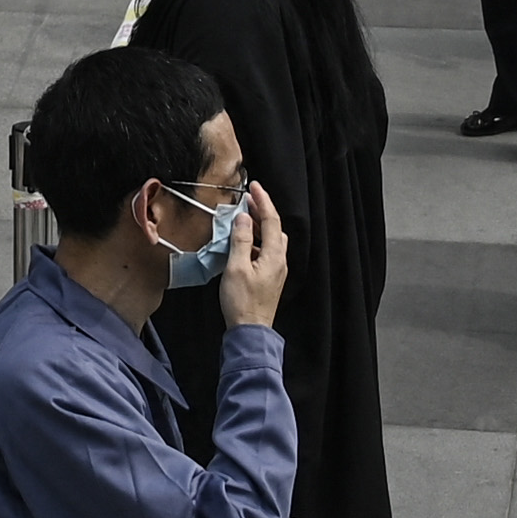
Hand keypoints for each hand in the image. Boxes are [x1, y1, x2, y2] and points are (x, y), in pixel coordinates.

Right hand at [219, 174, 290, 327]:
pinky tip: (243, 243)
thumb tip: (242, 218)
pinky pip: (266, 251)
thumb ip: (241, 241)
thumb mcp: (237, 267)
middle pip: (274, 228)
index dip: (263, 201)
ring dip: (259, 226)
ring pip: (271, 240)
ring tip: (243, 218)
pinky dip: (256, 240)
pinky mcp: (269, 278)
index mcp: (275, 255)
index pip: (271, 220)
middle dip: (262, 211)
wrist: (250, 331)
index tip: (254, 186)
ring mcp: (276, 270)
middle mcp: (280, 260)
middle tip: (247, 198)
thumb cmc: (242, 301)